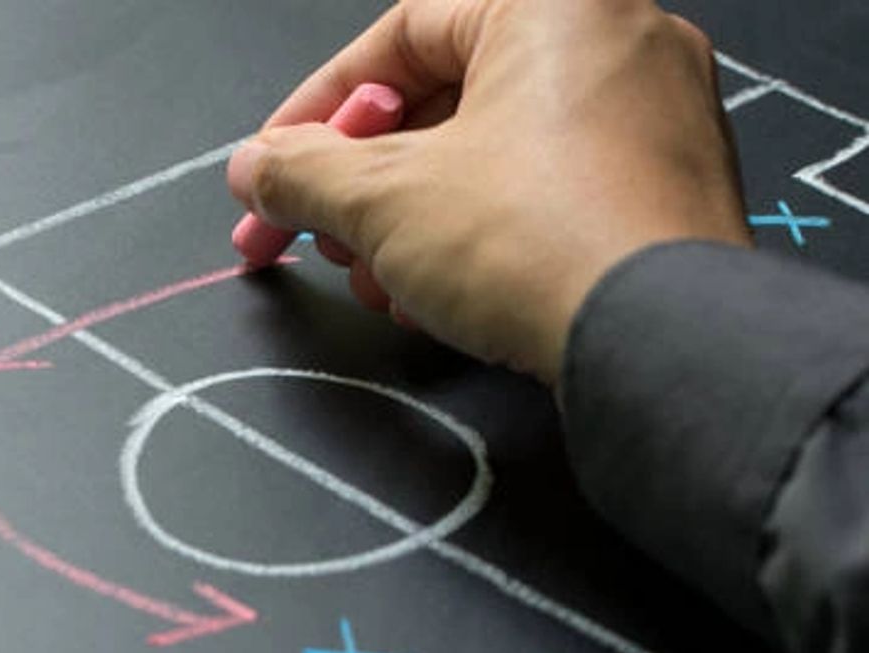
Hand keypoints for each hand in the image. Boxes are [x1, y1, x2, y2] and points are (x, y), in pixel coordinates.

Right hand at [226, 0, 751, 385]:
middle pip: (445, 101)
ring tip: (378, 280)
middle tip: (319, 233)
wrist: (658, 345)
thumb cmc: (539, 242)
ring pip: (494, 156)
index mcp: (553, 4)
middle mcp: (618, 42)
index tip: (273, 166)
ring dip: (413, 221)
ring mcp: (657, 118)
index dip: (316, 110)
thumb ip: (302, 173)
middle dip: (365, 182)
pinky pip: (548, 195)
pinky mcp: (668, 192)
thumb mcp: (382, 200)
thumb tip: (257, 170)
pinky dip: (480, 238)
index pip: (399, 37)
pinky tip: (440, 298)